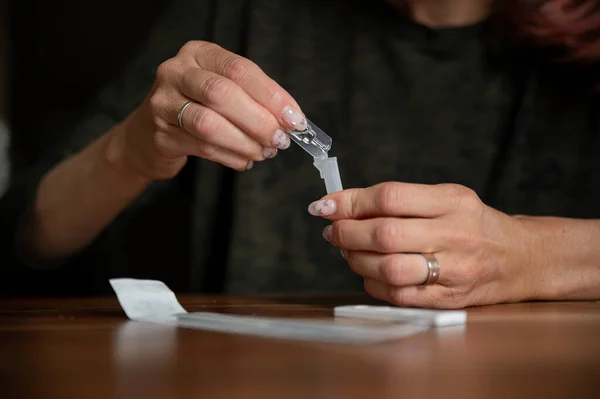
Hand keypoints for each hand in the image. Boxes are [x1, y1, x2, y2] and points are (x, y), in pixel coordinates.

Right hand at [108, 41, 306, 178]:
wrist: (148, 133)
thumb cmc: (197, 107)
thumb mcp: (221, 88)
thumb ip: (253, 98)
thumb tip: (290, 119)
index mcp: (198, 54)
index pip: (239, 70)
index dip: (271, 95)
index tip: (294, 118)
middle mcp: (176, 72)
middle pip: (222, 94)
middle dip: (259, 121)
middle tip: (280, 140)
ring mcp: (163, 103)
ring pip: (209, 124)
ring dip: (245, 142)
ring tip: (264, 152)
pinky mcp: (161, 136)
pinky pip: (202, 148)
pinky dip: (231, 157)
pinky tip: (245, 161)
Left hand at [308, 182, 544, 308]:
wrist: (520, 258)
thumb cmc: (473, 224)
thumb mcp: (445, 198)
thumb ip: (399, 200)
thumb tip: (342, 205)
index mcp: (453, 201)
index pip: (390, 197)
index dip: (350, 202)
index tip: (325, 204)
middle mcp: (456, 235)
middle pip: (385, 235)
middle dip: (346, 233)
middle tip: (332, 230)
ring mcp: (454, 271)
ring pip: (389, 269)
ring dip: (356, 260)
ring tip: (348, 250)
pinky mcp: (449, 300)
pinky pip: (399, 295)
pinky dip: (373, 283)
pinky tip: (369, 272)